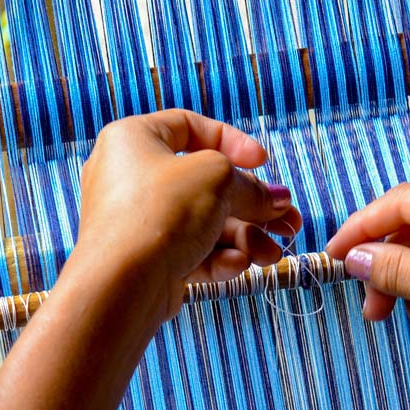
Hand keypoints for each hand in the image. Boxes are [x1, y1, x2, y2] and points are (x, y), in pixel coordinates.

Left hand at [75, 109, 301, 315]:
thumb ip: (251, 187)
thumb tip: (277, 200)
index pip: (189, 126)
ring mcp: (138, 223)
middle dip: (252, 207)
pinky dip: (218, 258)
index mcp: (133, 140)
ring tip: (272, 255)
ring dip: (245, 239)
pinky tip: (238, 266)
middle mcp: (131, 179)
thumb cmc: (160, 213)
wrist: (122, 284)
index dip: (232, 142)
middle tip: (287, 222)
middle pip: (206, 186)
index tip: (263, 162)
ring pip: (203, 224)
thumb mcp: (219, 180)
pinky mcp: (147, 261)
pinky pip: (190, 252)